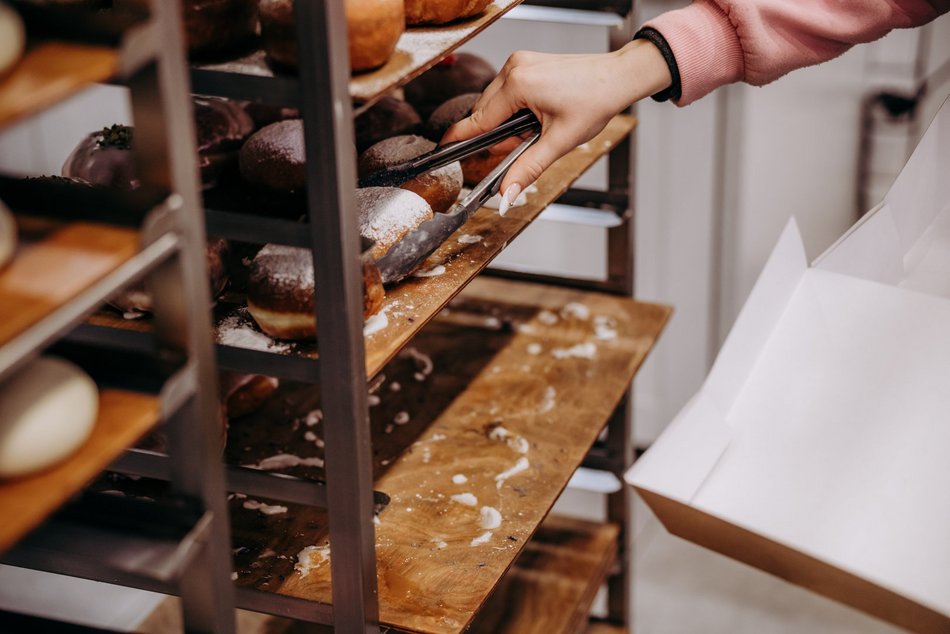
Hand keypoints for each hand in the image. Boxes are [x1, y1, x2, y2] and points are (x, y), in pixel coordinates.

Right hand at [442, 40, 671, 202]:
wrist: (617, 78)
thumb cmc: (595, 101)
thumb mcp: (559, 142)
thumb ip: (528, 169)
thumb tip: (507, 193)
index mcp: (517, 84)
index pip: (478, 119)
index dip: (459, 139)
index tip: (442, 151)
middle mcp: (513, 68)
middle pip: (485, 112)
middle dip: (498, 136)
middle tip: (522, 146)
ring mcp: (519, 62)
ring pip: (495, 103)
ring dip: (507, 122)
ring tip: (535, 130)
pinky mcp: (526, 63)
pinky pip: (506, 91)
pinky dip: (514, 109)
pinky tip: (534, 117)